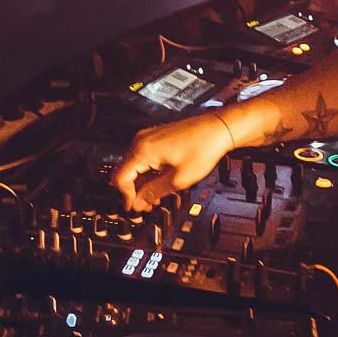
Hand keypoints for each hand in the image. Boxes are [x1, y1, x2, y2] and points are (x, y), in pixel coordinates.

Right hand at [109, 113, 236, 211]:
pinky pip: (141, 157)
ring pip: (132, 165)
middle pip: (123, 171)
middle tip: (147, 205)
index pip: (120, 178)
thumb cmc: (202, 149)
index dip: (126, 196)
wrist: (217, 129)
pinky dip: (146, 172)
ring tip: (155, 196)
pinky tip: (159, 181)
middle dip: (133, 191)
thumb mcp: (178, 179)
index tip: (136, 207)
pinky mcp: (154, 137)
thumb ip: (154, 192)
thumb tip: (138, 203)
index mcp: (143, 150)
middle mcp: (140, 141)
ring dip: (140, 182)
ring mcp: (146, 137)